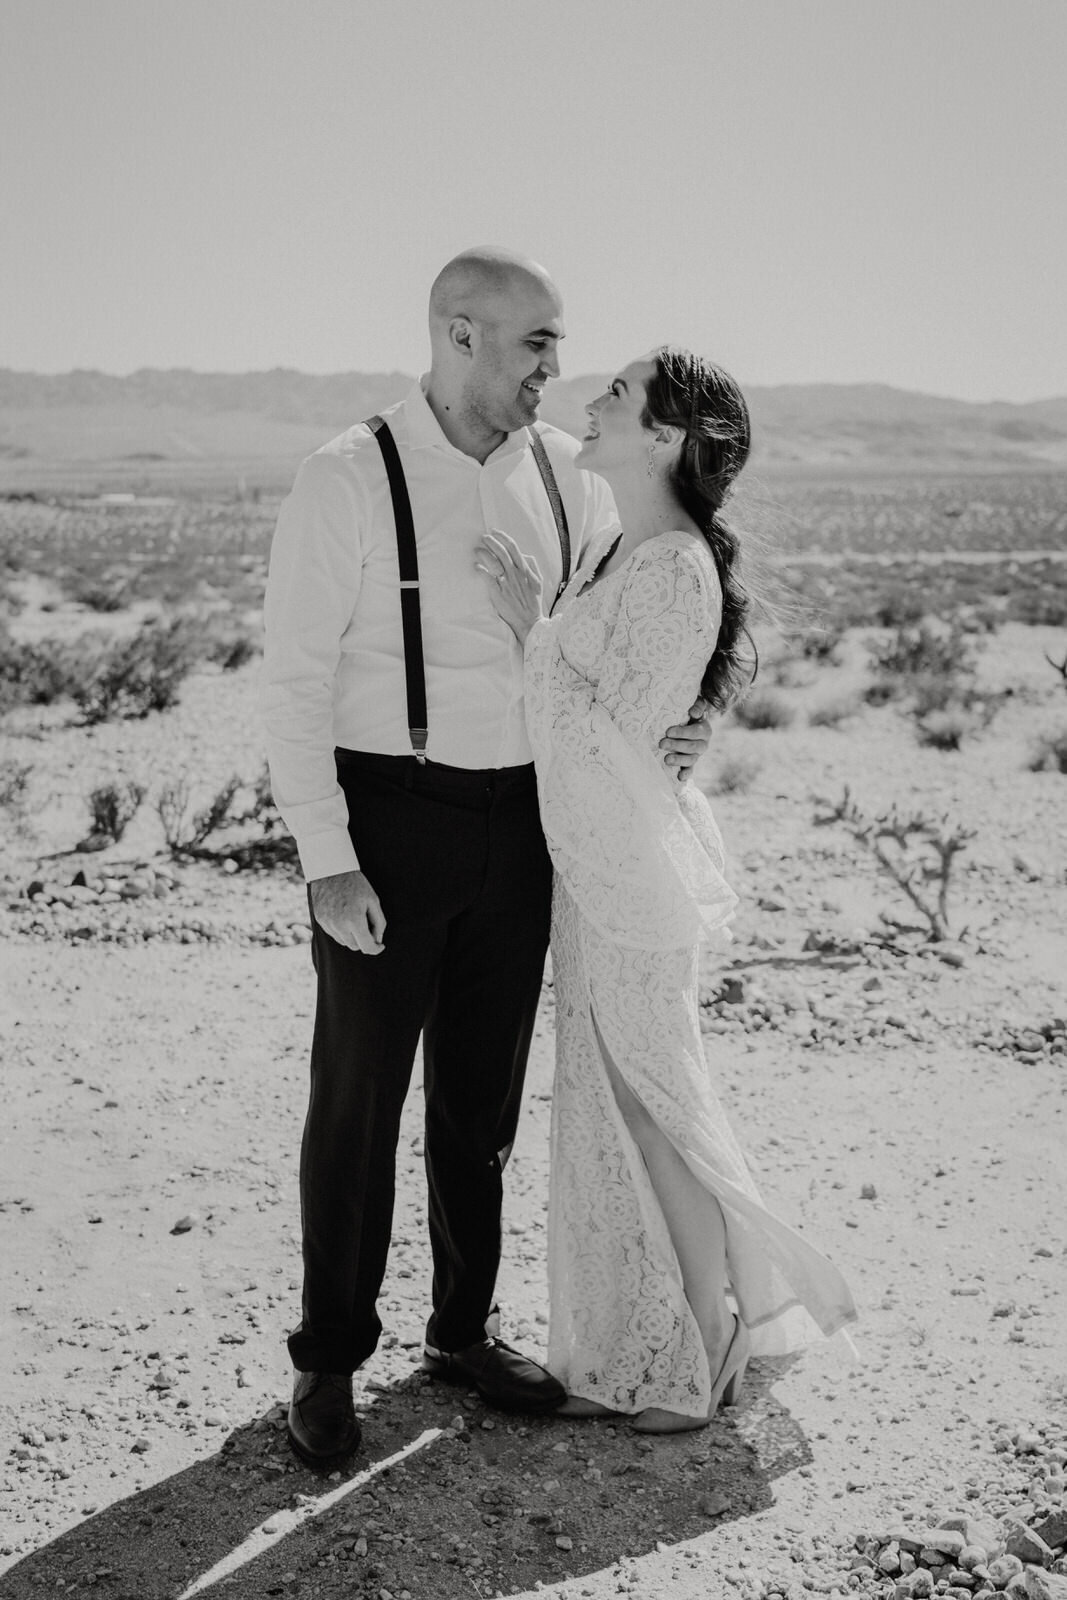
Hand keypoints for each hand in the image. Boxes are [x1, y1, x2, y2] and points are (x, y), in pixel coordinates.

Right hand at [309, 869, 385, 954]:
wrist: (331, 869)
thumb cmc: (355, 883)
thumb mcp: (373, 900)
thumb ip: (379, 922)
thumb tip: (378, 940)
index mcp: (354, 919)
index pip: (367, 946)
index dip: (376, 949)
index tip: (381, 945)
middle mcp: (339, 925)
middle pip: (355, 946)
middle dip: (364, 940)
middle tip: (369, 927)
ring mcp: (327, 923)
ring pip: (344, 942)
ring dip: (352, 936)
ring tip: (356, 918)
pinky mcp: (320, 919)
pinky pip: (333, 934)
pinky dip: (341, 931)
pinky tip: (345, 917)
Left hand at [476, 529, 542, 645]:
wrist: (530, 622)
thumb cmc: (533, 603)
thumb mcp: (538, 582)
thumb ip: (533, 567)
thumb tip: (525, 555)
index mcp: (525, 570)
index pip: (513, 548)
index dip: (503, 537)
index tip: (495, 531)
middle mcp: (515, 574)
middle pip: (501, 551)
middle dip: (491, 541)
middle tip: (483, 537)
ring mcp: (506, 583)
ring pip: (493, 562)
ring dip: (484, 553)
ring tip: (477, 550)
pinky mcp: (498, 593)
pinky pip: (487, 578)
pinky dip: (481, 570)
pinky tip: (475, 566)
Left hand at [659, 695, 711, 783]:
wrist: (688, 723)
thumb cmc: (688, 713)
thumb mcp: (694, 706)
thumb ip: (697, 706)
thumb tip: (693, 711)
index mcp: (704, 729)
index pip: (695, 732)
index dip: (682, 732)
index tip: (668, 731)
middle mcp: (703, 743)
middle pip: (692, 747)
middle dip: (676, 745)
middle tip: (661, 744)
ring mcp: (697, 754)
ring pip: (691, 759)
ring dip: (679, 760)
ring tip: (666, 759)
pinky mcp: (691, 763)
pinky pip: (690, 770)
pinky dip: (686, 774)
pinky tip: (679, 777)